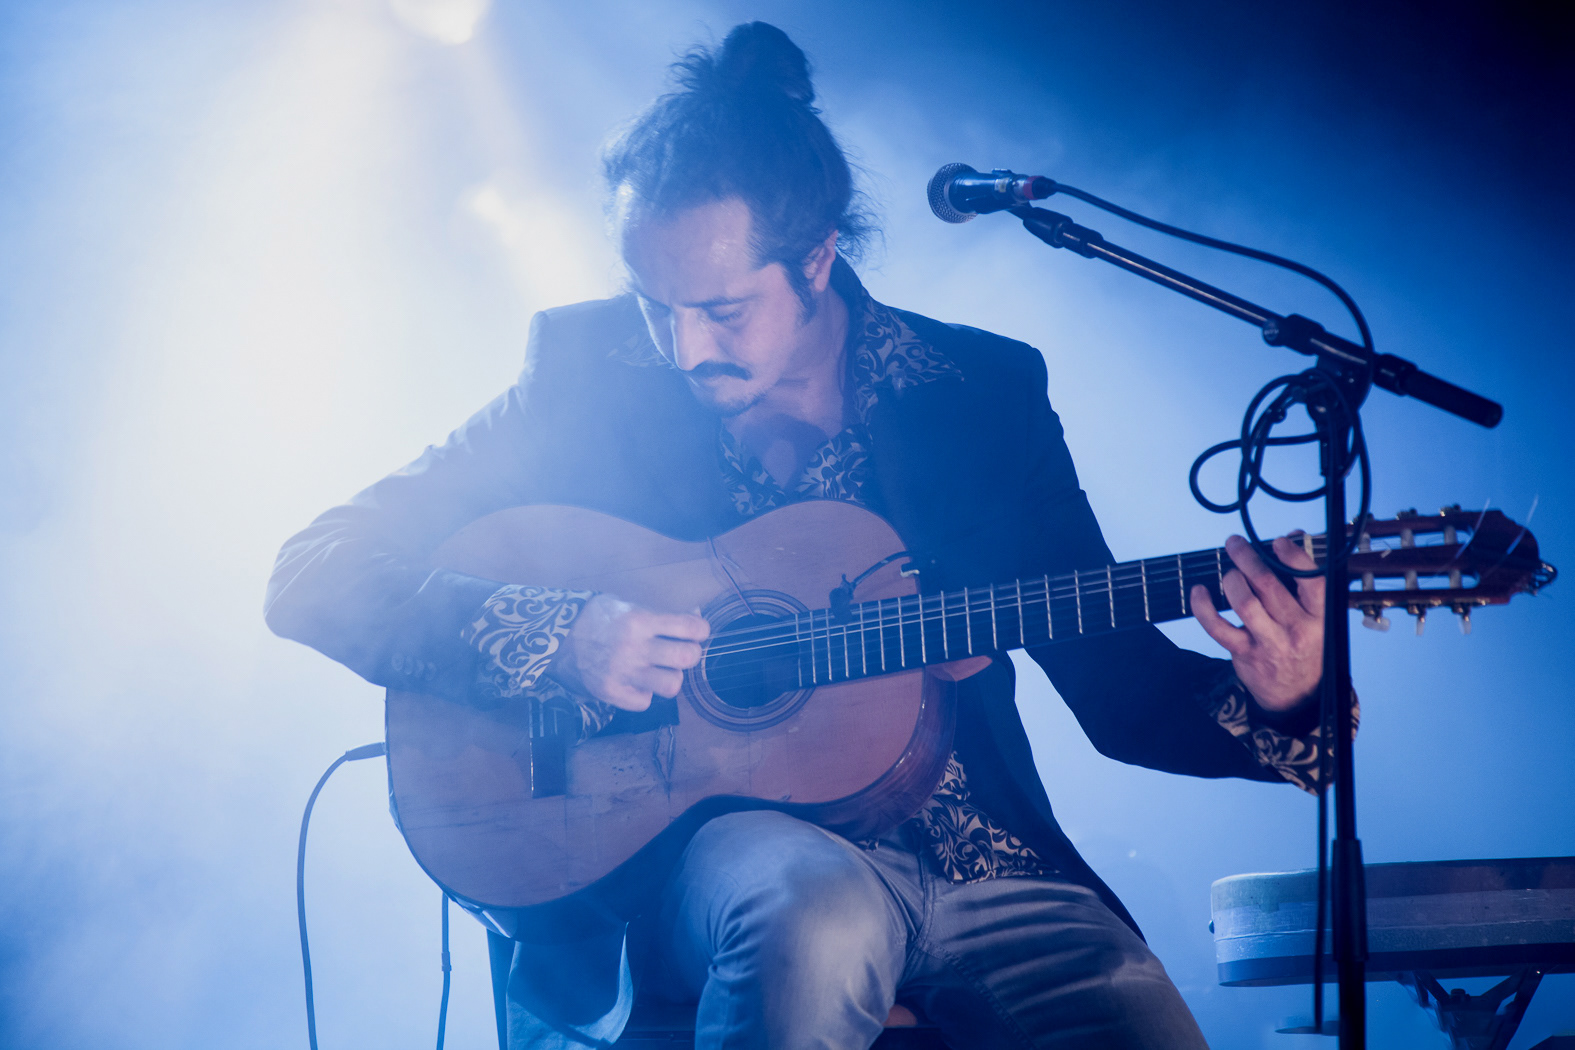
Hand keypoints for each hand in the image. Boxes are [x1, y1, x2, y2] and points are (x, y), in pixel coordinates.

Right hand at [551, 595, 709, 711]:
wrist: (559, 636)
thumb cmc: (599, 617)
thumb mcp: (629, 606)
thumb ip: (661, 615)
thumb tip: (695, 619)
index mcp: (640, 620)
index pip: (689, 627)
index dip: (700, 630)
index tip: (697, 632)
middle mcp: (634, 647)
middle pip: (686, 658)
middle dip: (690, 654)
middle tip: (681, 653)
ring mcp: (623, 673)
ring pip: (671, 685)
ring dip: (670, 677)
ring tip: (659, 670)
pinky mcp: (611, 693)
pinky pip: (646, 701)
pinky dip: (644, 693)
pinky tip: (636, 682)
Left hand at [1192, 534, 1323, 712]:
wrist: (1297, 695)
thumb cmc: (1306, 646)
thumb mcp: (1318, 617)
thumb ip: (1306, 577)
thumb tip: (1296, 536)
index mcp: (1320, 617)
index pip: (1312, 581)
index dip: (1294, 557)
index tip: (1278, 541)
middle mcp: (1296, 629)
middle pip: (1268, 586)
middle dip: (1247, 558)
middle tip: (1235, 544)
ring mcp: (1269, 643)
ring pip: (1245, 603)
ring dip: (1231, 580)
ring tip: (1229, 572)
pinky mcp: (1244, 653)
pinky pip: (1217, 627)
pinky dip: (1203, 607)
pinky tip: (1199, 591)